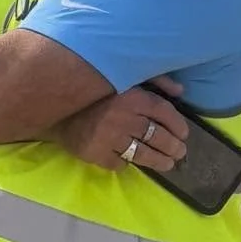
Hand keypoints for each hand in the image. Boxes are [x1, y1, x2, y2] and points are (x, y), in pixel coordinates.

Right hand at [55, 79, 188, 172]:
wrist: (56, 108)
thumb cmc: (96, 92)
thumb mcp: (126, 77)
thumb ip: (155, 80)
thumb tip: (180, 92)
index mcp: (133, 97)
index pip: (164, 113)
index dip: (178, 125)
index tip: (184, 134)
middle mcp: (124, 118)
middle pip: (157, 136)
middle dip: (173, 147)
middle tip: (179, 153)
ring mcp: (109, 138)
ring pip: (142, 154)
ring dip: (159, 161)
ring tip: (167, 164)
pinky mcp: (96, 153)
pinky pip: (118, 164)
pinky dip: (126, 164)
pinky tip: (130, 162)